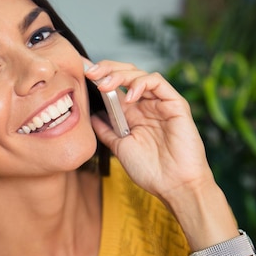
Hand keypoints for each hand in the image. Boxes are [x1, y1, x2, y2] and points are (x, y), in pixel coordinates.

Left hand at [85, 59, 215, 211]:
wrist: (174, 186)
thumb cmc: (150, 171)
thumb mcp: (119, 147)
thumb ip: (106, 130)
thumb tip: (90, 115)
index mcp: (132, 114)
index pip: (115, 86)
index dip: (99, 77)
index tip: (81, 74)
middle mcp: (145, 105)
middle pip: (126, 74)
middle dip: (106, 69)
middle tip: (90, 73)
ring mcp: (160, 103)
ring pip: (139, 74)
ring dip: (119, 75)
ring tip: (104, 84)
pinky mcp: (175, 104)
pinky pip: (158, 82)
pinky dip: (141, 84)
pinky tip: (129, 96)